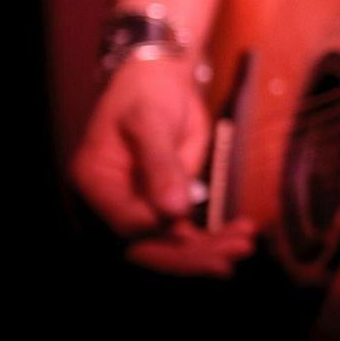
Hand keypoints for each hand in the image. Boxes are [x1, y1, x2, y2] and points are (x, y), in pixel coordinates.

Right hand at [69, 57, 255, 276]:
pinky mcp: (165, 208)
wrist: (158, 82)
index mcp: (95, 183)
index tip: (186, 227)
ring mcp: (141, 208)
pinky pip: (186, 234)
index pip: (124, 223)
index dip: (157, 230)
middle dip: (189, 256)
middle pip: (147, 246)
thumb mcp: (150, 121)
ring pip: (171, 245)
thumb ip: (159, 164)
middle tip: (228, 258)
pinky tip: (242, 235)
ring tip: (244, 245)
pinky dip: (214, 238)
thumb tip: (173, 211)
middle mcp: (113, 205)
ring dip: (208, 251)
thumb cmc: (146, 94)